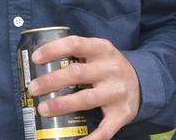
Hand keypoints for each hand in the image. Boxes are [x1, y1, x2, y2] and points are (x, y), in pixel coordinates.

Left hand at [26, 36, 140, 139]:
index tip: (35, 58)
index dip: (53, 50)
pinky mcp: (122, 113)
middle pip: (77, 74)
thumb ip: (75, 55)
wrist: (142, 83)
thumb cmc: (107, 67)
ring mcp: (117, 92)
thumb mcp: (97, 53)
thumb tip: (39, 65)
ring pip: (87, 99)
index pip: (75, 44)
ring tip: (43, 109)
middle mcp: (111, 69)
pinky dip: (91, 138)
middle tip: (33, 88)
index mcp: (102, 49)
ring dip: (62, 105)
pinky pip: (106, 129)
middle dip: (52, 81)